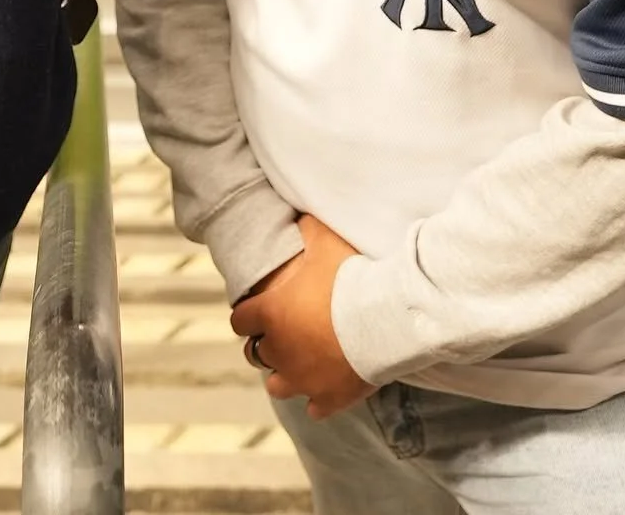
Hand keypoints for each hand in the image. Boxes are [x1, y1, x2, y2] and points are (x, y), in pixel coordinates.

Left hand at [230, 213, 373, 419]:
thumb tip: (300, 215)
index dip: (248, 314)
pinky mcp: (328, 398)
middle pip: (256, 354)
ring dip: (285, 374)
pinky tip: (327, 385)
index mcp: (270, 314)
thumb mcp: (324, 240)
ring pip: (277, 386)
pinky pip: (314, 408)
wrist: (384, 318)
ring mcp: (303, 379)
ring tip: (302, 362)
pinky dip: (318, 398)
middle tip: (285, 332)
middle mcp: (279, 351)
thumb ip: (306, 228)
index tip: (259, 309)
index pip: (240, 319)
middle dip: (267, 344)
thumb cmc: (350, 276)